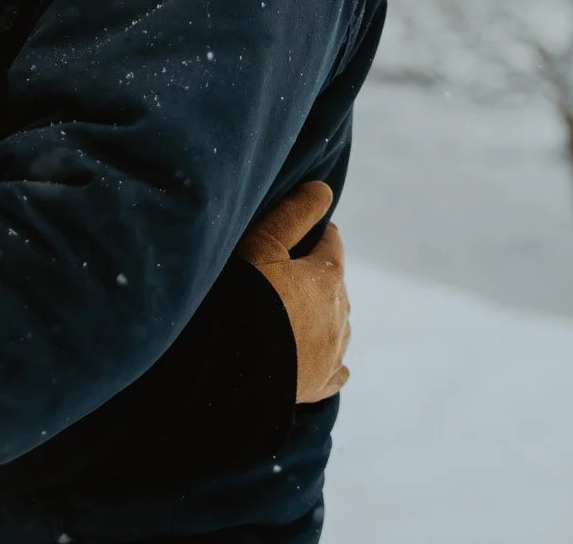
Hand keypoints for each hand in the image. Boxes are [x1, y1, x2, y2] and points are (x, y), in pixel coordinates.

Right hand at [235, 181, 350, 402]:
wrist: (233, 366)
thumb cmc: (244, 295)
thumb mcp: (262, 243)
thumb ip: (293, 213)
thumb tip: (324, 188)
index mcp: (327, 277)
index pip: (332, 246)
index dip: (321, 235)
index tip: (313, 230)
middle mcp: (338, 314)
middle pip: (336, 286)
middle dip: (322, 276)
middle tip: (297, 271)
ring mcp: (332, 352)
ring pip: (339, 326)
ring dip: (327, 314)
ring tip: (305, 311)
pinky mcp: (320, 384)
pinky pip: (337, 371)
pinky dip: (333, 360)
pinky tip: (331, 360)